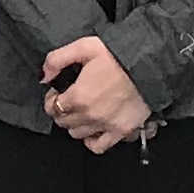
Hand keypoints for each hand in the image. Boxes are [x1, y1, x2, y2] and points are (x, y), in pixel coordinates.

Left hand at [39, 35, 150, 153]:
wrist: (150, 64)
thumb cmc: (118, 54)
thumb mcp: (84, 47)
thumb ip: (57, 60)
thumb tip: (44, 76)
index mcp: (79, 96)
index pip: (53, 108)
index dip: (52, 98)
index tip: (59, 92)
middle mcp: (91, 115)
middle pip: (63, 122)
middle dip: (62, 110)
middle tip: (70, 99)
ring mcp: (107, 125)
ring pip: (78, 134)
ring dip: (76, 123)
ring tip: (82, 111)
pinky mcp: (122, 130)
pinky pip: (99, 146)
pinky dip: (92, 140)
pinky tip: (93, 129)